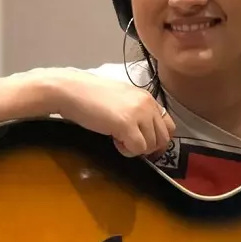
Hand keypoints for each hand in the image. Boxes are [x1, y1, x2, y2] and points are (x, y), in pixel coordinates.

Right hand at [51, 68, 175, 156]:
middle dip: (147, 147)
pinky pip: (137, 149)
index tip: (144, 143)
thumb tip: (146, 133)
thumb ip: (137, 112)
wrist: (71, 90)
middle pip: (163, 139)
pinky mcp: (127, 124)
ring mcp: (138, 114)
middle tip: (129, 143)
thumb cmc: (90, 95)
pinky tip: (114, 140)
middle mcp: (147, 104)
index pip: (169, 125)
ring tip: (117, 138)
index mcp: (148, 98)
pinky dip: (126, 151)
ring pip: (150, 145)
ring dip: (135, 148)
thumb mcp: (122, 99)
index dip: (158, 138)